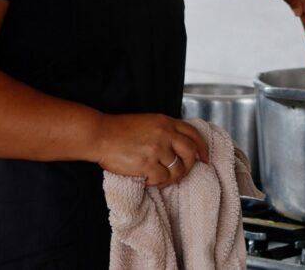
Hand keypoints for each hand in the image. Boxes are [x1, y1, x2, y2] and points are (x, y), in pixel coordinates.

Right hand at [92, 114, 208, 186]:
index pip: (192, 133)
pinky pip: (163, 179)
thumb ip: (164, 130)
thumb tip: (178, 146)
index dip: (202, 147)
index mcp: (165, 121)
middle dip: (190, 165)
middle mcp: (164, 133)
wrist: (100, 135)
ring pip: (178, 169)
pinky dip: (158, 182)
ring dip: (172, 177)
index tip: (204, 158)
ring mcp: (156, 149)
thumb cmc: (118, 130)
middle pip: (190, 152)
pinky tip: (149, 179)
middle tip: (183, 172)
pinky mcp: (147, 164)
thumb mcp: (146, 122)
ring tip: (162, 178)